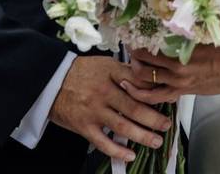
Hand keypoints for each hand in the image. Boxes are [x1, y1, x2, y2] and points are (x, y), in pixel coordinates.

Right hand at [49, 56, 171, 162]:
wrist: (50, 80)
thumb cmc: (80, 72)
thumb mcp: (104, 64)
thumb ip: (125, 71)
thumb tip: (149, 78)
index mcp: (111, 73)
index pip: (138, 82)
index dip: (155, 92)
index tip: (168, 99)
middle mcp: (104, 91)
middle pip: (134, 107)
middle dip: (154, 118)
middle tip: (166, 125)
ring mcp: (93, 110)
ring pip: (123, 126)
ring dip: (142, 136)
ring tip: (156, 141)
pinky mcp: (84, 125)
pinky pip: (103, 142)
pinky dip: (117, 150)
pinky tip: (129, 155)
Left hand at [125, 26, 219, 103]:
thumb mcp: (207, 30)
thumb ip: (188, 26)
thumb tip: (171, 9)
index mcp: (183, 50)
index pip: (150, 48)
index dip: (136, 43)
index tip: (129, 34)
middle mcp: (179, 69)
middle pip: (144, 65)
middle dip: (132, 58)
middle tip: (127, 49)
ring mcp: (183, 83)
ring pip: (148, 83)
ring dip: (135, 76)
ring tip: (127, 68)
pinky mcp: (188, 92)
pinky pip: (161, 97)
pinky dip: (146, 94)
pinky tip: (135, 90)